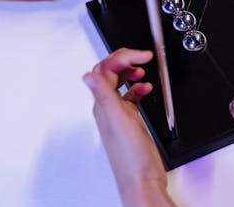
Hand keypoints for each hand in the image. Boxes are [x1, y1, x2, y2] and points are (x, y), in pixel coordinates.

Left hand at [83, 48, 175, 205]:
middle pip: (111, 73)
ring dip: (130, 71)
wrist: (141, 179)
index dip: (123, 57)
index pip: (106, 70)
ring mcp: (119, 114)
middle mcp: (108, 107)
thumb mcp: (118, 121)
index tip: (141, 54)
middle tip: (143, 55)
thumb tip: (88, 75)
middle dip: (126, 59)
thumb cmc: (130, 157)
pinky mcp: (130, 120)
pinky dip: (138, 88)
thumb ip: (104, 96)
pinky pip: (130, 97)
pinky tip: (145, 88)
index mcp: (103, 105)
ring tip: (142, 67)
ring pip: (120, 83)